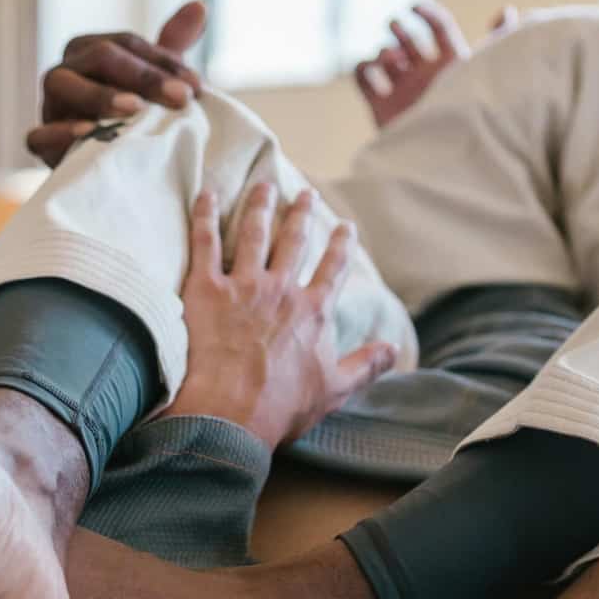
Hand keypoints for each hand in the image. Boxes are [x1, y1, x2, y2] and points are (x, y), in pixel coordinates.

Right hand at [27, 2, 210, 167]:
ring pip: (63, 84)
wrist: (107, 169)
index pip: (127, 44)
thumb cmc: (129, 118)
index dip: (163, 61)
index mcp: (89, 49)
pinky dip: (60, 132)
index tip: (196, 86)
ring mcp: (49, 105)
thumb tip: (200, 7)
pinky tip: (89, 132)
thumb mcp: (153, 83)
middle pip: (100, 57)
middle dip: (143, 76)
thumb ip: (171, 46)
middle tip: (181, 98)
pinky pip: (39, 134)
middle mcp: (66, 70)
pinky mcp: (41, 142)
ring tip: (136, 108)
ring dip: (100, 95)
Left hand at [163, 183, 399, 449]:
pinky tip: (207, 194)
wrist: (231, 413)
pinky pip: (205, 242)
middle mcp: (281, 289)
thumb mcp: (334, 389)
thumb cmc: (282, 406)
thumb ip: (366, 365)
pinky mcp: (206, 289)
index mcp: (313, 312)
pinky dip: (205, 215)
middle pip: (294, 241)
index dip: (341, 246)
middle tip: (305, 193)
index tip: (346, 226)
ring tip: (264, 185)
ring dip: (260, 206)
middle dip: (301, 215)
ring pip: (254, 233)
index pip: (333, 269)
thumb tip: (393, 348)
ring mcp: (243, 286)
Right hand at [353, 1, 519, 129]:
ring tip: (392, 60)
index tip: (414, 7)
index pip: (438, 28)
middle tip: (397, 26)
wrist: (442, 161)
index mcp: (451, 63)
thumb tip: (507, 10)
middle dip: (399, 27)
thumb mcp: (484, 72)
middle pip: (408, 39)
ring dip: (384, 50)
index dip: (426, 12)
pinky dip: (364, 68)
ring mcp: (403, 90)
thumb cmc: (468, 115)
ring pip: (384, 56)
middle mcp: (426, 75)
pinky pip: (363, 77)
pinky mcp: (381, 106)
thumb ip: (496, 41)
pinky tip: (374, 72)